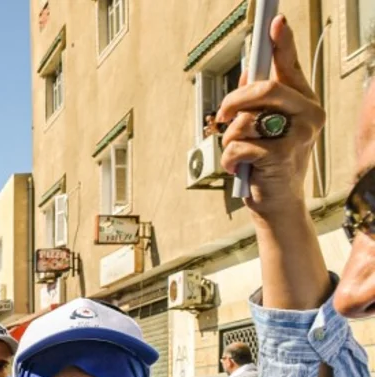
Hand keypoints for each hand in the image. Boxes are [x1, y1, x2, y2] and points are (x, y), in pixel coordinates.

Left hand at [216, 14, 323, 215]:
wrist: (277, 202)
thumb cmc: (269, 162)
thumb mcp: (265, 128)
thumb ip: (258, 102)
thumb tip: (246, 74)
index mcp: (303, 102)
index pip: (291, 66)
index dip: (282, 43)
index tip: (275, 21)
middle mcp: (308, 114)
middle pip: (263, 89)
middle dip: (234, 101)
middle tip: (222, 115)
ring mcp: (298, 136)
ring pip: (246, 119)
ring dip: (231, 138)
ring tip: (240, 152)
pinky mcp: (281, 156)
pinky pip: (239, 146)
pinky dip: (229, 159)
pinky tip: (239, 168)